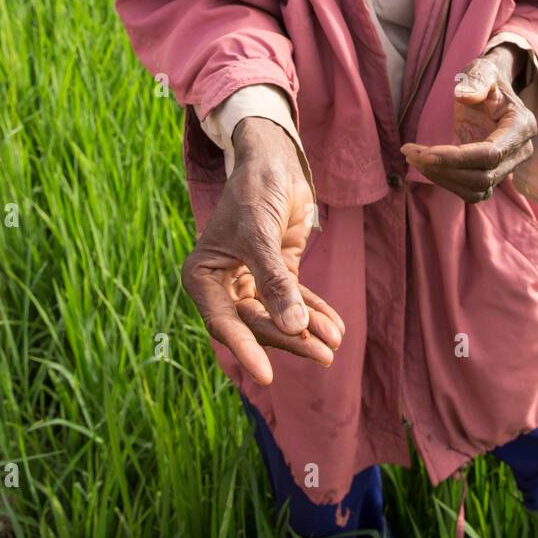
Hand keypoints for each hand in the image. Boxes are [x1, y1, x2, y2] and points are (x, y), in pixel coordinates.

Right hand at [181, 117, 343, 385]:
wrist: (274, 161)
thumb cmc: (256, 191)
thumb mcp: (261, 236)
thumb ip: (275, 283)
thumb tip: (293, 327)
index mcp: (202, 276)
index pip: (224, 322)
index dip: (246, 349)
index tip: (267, 376)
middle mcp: (222, 284)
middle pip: (256, 324)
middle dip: (290, 339)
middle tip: (323, 354)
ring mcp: (250, 280)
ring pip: (278, 316)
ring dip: (306, 330)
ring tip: (334, 343)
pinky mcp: (276, 272)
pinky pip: (294, 300)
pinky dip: (314, 313)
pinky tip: (334, 326)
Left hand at [400, 45, 536, 202]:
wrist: (493, 89)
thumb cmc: (487, 78)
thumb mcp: (482, 69)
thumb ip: (475, 80)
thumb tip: (462, 96)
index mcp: (521, 126)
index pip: (491, 154)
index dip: (457, 158)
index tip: (425, 153)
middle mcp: (521, 151)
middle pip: (483, 176)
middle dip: (444, 168)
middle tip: (410, 152)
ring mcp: (509, 166)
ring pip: (477, 189)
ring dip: (442, 178)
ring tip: (413, 156)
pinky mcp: (494, 174)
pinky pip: (472, 191)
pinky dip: (447, 182)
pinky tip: (426, 164)